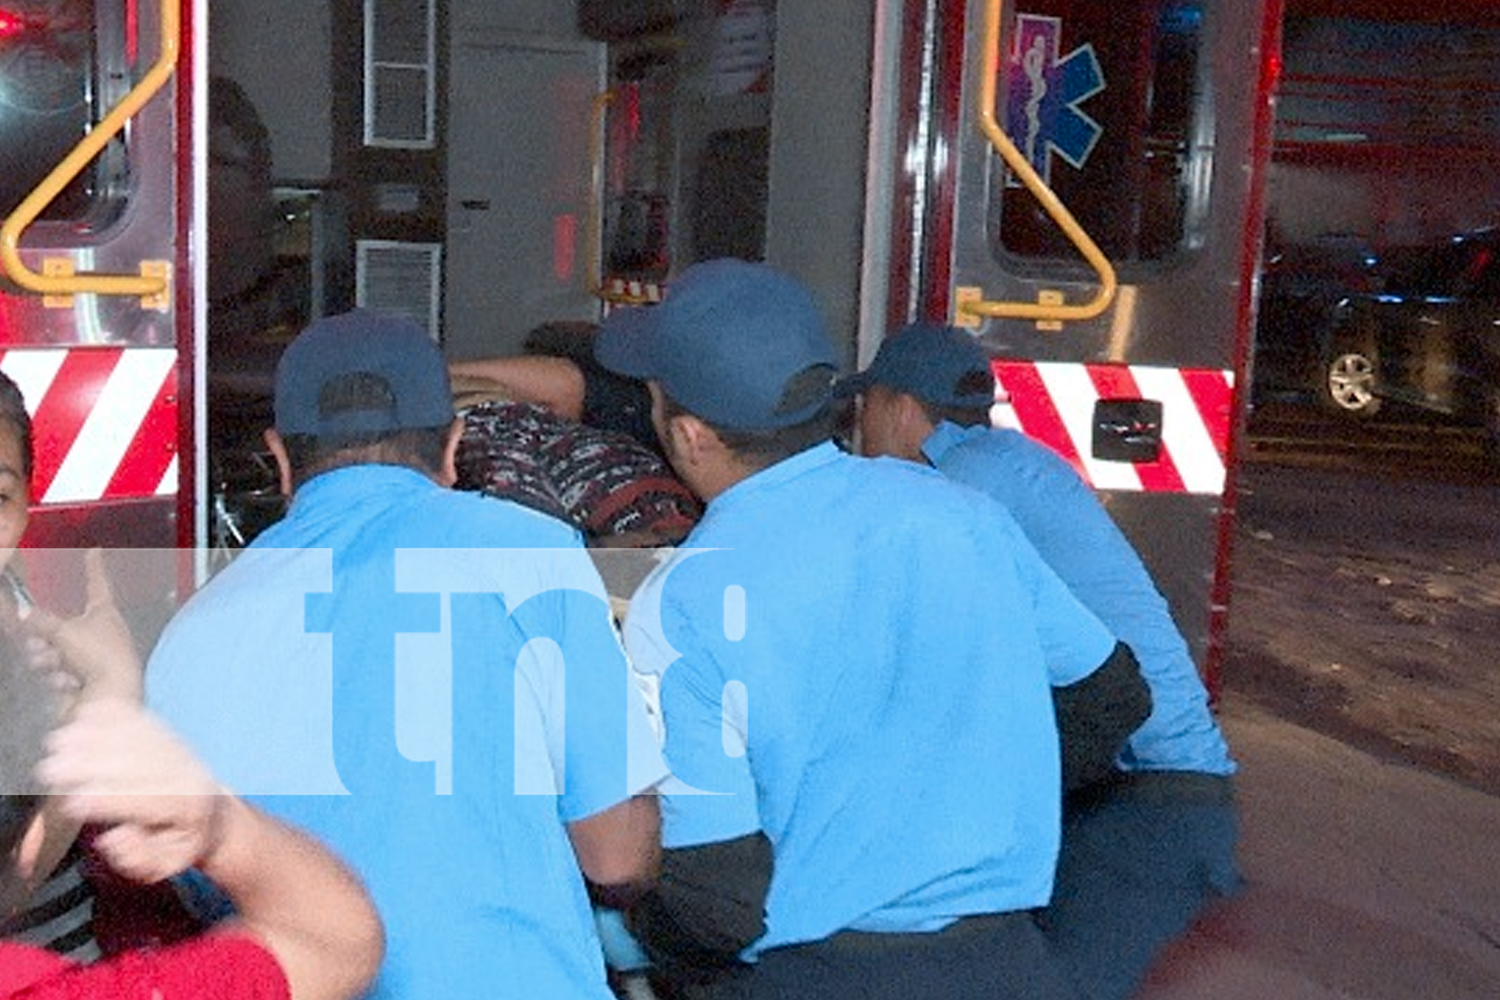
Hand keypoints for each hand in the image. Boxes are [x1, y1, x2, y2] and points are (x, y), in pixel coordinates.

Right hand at [20, 549, 141, 703]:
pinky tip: (68, 684)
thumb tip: (22, 613)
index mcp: (104, 612)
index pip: (96, 582)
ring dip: (47, 659)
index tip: (95, 551)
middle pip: (59, 625)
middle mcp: (99, 632)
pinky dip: (58, 677)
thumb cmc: (98, 655)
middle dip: (44, 636)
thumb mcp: (63, 630)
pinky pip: (57, 672)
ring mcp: (91, 657)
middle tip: (41, 643)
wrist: (109, 696)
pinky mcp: (82, 680)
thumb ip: (39, 620)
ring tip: (55, 665)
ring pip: (53, 650)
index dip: (93, 566)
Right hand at [37, 698, 226, 883]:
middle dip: (92, 765)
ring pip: (137, 738)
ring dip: (96, 736)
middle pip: (137, 764)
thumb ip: (139, 857)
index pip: (145, 803)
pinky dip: (116, 714)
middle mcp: (186, 774)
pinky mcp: (171, 736)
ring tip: (60, 741)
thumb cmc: (180, 842)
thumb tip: (113, 837)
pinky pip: (143, 719)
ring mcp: (180, 751)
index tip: (72, 804)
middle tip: (52, 769)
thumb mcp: (165, 865)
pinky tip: (88, 711)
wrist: (215, 814)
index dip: (108, 802)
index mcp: (187, 808)